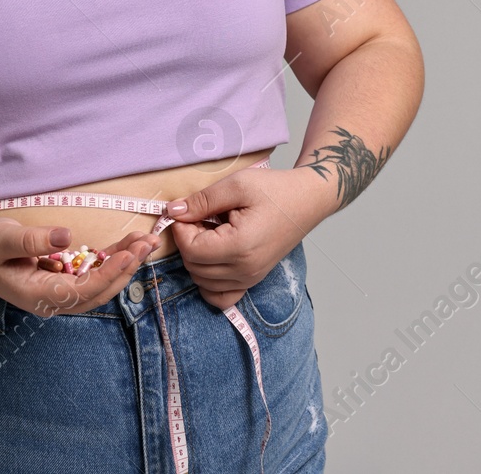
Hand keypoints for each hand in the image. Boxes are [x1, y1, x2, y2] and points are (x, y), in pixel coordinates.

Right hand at [0, 220, 160, 316]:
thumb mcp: (1, 240)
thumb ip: (31, 241)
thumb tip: (65, 238)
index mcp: (38, 295)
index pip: (81, 291)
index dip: (107, 274)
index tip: (128, 255)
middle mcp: (54, 300)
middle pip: (98, 291)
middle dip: (125, 269)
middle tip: (147, 244)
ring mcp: (61, 292)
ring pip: (101, 283)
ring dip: (124, 264)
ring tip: (144, 241)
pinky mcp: (65, 280)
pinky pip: (94, 273)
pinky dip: (113, 259)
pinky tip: (128, 243)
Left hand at [163, 167, 324, 310]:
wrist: (308, 200)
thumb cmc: (276, 189)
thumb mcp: (237, 185)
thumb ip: (202, 200)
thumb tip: (172, 213)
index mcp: (240, 246)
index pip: (191, 250)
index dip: (182, 229)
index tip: (188, 211)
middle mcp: (245, 269)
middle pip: (194, 267)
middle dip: (188, 241)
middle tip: (200, 217)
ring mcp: (250, 278)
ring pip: (202, 281)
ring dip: (197, 258)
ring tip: (210, 232)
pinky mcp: (253, 280)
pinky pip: (220, 296)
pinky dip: (208, 282)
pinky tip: (213, 257)